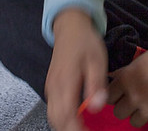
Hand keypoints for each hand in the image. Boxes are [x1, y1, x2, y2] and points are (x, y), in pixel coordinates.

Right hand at [45, 8, 107, 130]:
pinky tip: (75, 119)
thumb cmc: (85, 42)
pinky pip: (53, 108)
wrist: (70, 27)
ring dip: (65, 126)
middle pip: (57, 120)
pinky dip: (62, 119)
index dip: (77, 129)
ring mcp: (51, 87)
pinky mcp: (51, 85)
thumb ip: (96, 84)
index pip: (67, 115)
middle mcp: (54, 87)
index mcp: (66, 82)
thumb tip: (96, 106)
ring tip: (83, 129)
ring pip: (53, 116)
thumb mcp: (97, 61)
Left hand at [107, 41, 147, 127]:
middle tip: (132, 99)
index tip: (120, 94)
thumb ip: (123, 74)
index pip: (109, 98)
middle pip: (119, 113)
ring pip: (134, 122)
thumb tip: (111, 80)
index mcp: (126, 80)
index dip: (115, 95)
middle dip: (124, 106)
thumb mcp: (136, 62)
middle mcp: (135, 96)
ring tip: (145, 104)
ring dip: (138, 113)